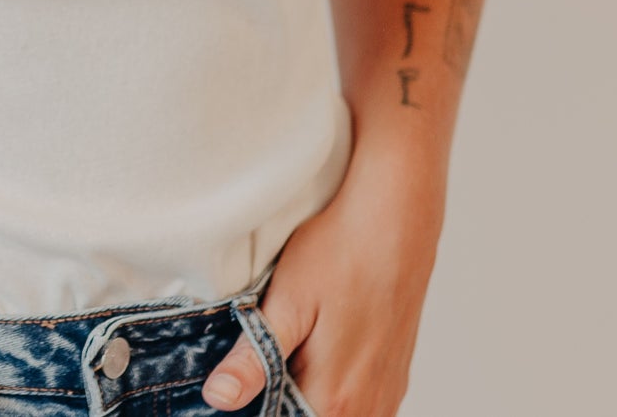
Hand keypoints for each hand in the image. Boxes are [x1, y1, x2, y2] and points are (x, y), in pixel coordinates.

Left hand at [199, 155, 443, 416]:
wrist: (396, 219)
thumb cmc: (341, 253)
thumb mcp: (286, 301)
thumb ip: (254, 359)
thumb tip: (219, 398)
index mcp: (335, 399)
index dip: (259, 408)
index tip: (247, 380)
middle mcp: (369, 408)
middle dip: (281, 402)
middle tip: (259, 361)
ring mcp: (387, 392)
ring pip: (340, 415)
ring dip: (310, 397)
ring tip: (288, 356)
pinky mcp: (395, 375)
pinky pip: (362, 405)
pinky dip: (335, 392)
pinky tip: (319, 356)